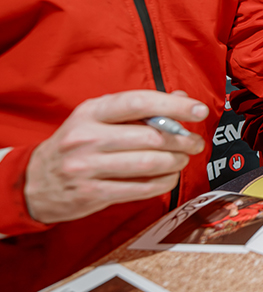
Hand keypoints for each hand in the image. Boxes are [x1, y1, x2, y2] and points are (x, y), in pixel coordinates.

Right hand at [25, 90, 208, 223]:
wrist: (35, 181)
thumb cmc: (78, 144)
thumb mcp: (99, 118)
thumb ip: (140, 108)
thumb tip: (182, 98)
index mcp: (91, 111)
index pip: (139, 102)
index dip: (174, 106)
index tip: (199, 110)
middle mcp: (88, 136)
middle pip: (151, 136)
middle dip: (182, 140)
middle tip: (195, 143)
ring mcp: (88, 166)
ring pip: (149, 163)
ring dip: (176, 162)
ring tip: (183, 160)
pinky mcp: (93, 193)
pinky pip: (141, 188)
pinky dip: (164, 182)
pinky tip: (169, 177)